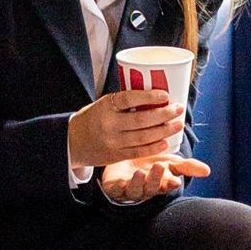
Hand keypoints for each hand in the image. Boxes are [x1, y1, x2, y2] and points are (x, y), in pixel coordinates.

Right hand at [68, 90, 183, 168]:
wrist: (72, 142)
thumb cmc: (94, 118)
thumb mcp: (104, 104)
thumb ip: (125, 101)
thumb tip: (157, 94)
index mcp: (106, 106)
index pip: (129, 98)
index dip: (149, 96)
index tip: (165, 95)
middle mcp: (108, 124)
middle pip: (141, 120)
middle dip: (164, 114)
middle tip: (178, 109)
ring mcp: (112, 142)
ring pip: (143, 137)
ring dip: (164, 131)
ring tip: (177, 125)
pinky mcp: (115, 156)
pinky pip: (138, 152)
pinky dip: (154, 147)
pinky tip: (165, 142)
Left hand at [100, 155, 212, 204]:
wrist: (125, 157)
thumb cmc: (151, 161)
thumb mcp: (171, 162)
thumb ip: (187, 166)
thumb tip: (207, 171)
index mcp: (161, 183)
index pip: (168, 185)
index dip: (171, 183)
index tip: (175, 180)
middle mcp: (146, 188)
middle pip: (151, 188)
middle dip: (155, 179)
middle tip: (158, 166)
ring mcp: (130, 189)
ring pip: (135, 190)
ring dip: (138, 183)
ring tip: (140, 172)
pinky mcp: (114, 187)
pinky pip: (116, 189)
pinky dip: (120, 184)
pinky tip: (124, 177)